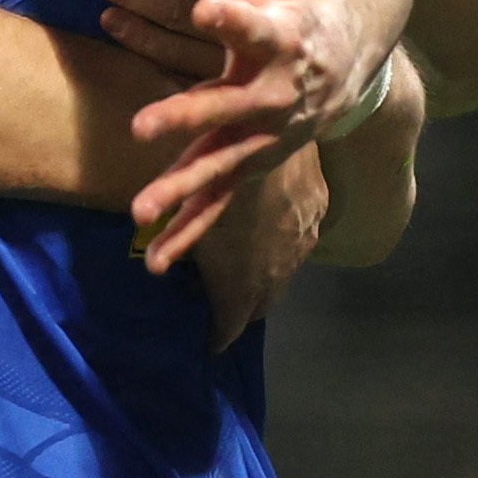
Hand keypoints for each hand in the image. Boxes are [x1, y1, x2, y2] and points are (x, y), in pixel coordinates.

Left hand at [115, 0, 390, 250]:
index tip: (208, 6)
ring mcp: (262, 138)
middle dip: (191, 118)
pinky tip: (153, 261)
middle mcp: (275, 97)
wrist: (340, 74)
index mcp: (281, 42)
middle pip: (232, 110)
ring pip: (221, 167)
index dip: (232, 18)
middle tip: (147, 127)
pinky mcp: (247, 166)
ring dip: (183, 190)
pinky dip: (188, 234)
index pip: (255, 27)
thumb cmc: (296, 13)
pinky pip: (217, 205)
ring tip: (142, 209)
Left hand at [185, 150, 328, 347]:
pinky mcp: (316, 215)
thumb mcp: (190, 223)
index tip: (208, 342)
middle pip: (261, 308)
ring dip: (266, 278)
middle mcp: (277, 275)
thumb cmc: (217, 188)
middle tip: (226, 307)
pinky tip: (276, 228)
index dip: (218, 336)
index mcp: (241, 287)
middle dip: (242, 311)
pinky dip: (285, 243)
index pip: (231, 328)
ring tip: (250, 271)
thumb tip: (161, 265)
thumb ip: (181, 249)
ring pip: (284, 274)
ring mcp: (301, 244)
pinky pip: (300, 240)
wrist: (275, 136)